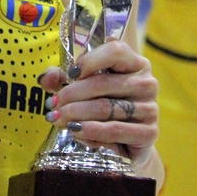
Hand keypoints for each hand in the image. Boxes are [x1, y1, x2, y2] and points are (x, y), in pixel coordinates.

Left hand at [39, 41, 158, 166]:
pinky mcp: (149, 133)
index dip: (90, 60)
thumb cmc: (104, 107)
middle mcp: (147, 83)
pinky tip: (75, 132)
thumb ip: (62, 78)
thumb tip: (45, 78)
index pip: (115, 51)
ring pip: (105, 108)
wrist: (127, 144)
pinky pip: (114, 130)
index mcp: (134, 63)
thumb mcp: (82, 88)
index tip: (70, 73)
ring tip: (56, 119)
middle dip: (71, 94)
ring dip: (75, 114)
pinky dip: (90, 131)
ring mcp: (150, 108)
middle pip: (103, 83)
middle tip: (52, 104)